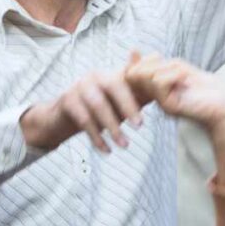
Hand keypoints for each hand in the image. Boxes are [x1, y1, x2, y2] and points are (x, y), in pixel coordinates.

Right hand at [21, 67, 142, 153]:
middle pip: (113, 87)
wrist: (61, 117)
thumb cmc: (98, 109)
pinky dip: (96, 137)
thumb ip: (138, 94)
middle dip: (127, 107)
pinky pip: (84, 119)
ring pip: (98, 106)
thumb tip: (162, 92)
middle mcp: (94, 77)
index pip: (126, 80)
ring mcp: (79, 87)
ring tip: (124, 145)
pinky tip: (106, 150)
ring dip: (112, 127)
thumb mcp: (118, 102)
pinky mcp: (66, 100)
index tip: (143, 121)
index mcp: (109, 74)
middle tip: (139, 127)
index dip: (136, 99)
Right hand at [124, 52, 224, 134]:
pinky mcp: (169, 106)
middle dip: (152, 62)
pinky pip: (159, 82)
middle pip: (134, 73)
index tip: (159, 56)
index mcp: (155, 89)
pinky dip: (174, 73)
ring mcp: (160, 103)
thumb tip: (133, 51)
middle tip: (177, 67)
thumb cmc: (206, 87)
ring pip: (146, 76)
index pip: (130, 73)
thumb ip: (157, 63)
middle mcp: (154, 97)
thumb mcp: (178, 68)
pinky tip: (187, 78)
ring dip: (167, 67)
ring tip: (184, 74)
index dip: (138, 61)